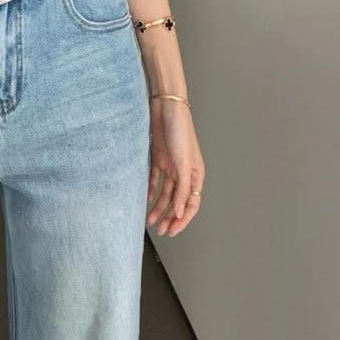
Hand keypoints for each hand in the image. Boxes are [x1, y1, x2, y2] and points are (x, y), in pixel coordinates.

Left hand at [146, 98, 203, 236]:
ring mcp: (171, 166)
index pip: (191, 203)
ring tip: (150, 221)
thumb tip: (180, 213)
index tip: (172, 231)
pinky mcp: (158, 158)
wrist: (166, 107)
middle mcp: (184, 172)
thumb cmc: (180, 131)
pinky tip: (144, 201)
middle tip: (160, 230)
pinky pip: (154, 181)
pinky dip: (150, 192)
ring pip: (165, 193)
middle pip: (177, 201)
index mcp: (195, 174)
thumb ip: (182, 189)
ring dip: (158, 208)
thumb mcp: (183, 164)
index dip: (182, 220)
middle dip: (169, 217)